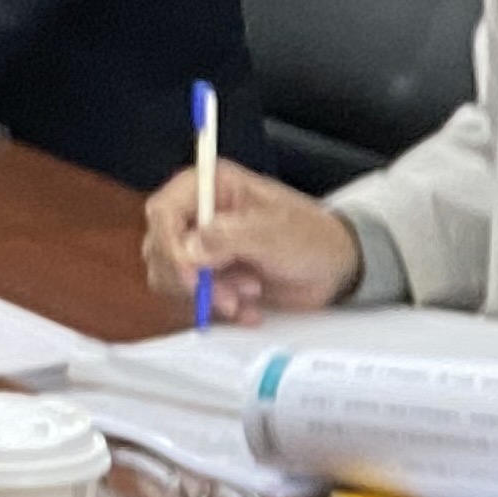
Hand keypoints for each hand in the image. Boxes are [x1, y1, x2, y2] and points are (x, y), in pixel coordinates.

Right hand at [139, 165, 362, 317]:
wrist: (337, 267)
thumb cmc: (312, 237)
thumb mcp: (274, 233)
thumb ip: (229, 238)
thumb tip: (189, 250)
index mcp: (207, 186)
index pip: (162, 212)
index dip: (169, 247)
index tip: (192, 277)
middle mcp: (197, 213)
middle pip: (160, 248)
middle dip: (192, 278)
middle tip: (230, 295)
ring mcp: (202, 246)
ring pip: (173, 277)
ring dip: (209, 294)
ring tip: (250, 293)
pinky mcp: (213, 275)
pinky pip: (196, 298)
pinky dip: (221, 309)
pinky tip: (250, 310)